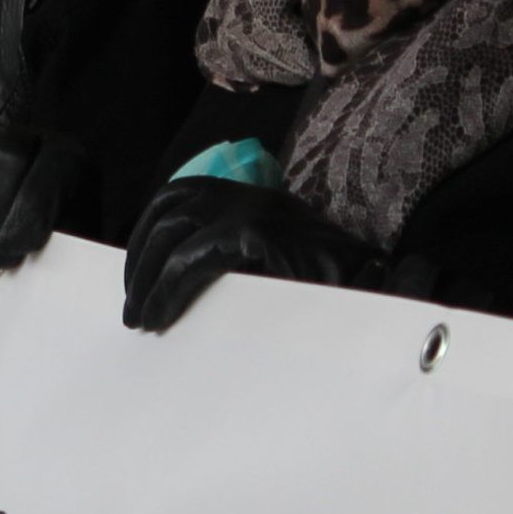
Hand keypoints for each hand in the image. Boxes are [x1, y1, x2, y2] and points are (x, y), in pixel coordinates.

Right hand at [0, 126, 92, 275]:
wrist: (34, 240)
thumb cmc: (55, 239)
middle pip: (2, 157)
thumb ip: (58, 236)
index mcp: (67, 153)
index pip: (52, 165)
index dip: (32, 209)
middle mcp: (25, 138)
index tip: (17, 250)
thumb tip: (19, 248)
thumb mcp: (72, 237)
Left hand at [120, 176, 383, 331]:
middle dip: (140, 258)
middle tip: (133, 304)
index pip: (180, 195)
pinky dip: (168, 290)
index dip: (149, 231)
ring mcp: (252, 211)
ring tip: (141, 318)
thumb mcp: (274, 260)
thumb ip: (234, 256)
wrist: (379, 290)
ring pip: (172, 235)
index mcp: (252, 197)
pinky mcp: (255, 236)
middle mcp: (250, 195)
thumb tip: (176, 279)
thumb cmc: (329, 288)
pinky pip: (191, 260)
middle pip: (168, 211)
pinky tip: (161, 317)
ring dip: (147, 279)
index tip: (139, 275)